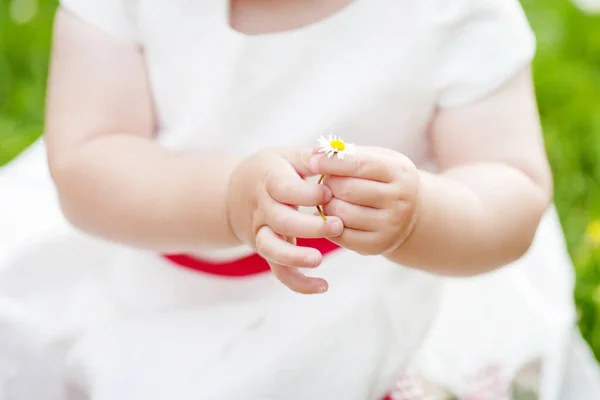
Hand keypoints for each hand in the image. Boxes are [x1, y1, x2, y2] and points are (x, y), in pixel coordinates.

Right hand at [227, 148, 343, 293]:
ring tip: (318, 259)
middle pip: (280, 221)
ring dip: (295, 256)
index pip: (284, 189)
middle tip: (338, 225)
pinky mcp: (267, 250)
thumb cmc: (271, 171)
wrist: (234, 194)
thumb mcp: (286, 157)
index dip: (307, 193)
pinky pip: (279, 271)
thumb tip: (337, 153)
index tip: (329, 193)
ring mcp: (261, 232)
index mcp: (268, 181)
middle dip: (309, 226)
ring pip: (272, 249)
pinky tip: (323, 286)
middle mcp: (262, 208)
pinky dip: (298, 282)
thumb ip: (311, 158)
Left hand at [309, 147, 420, 255]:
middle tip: (327, 182)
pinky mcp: (377, 245)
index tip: (312, 161)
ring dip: (327, 204)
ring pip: (341, 213)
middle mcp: (399, 200)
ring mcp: (390, 225)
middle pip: (348, 190)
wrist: (411, 215)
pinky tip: (335, 215)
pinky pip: (341, 234)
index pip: (359, 165)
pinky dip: (330, 223)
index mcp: (399, 173)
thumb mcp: (377, 159)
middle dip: (329, 184)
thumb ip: (349, 154)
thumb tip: (316, 152)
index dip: (332, 163)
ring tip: (331, 198)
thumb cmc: (385, 180)